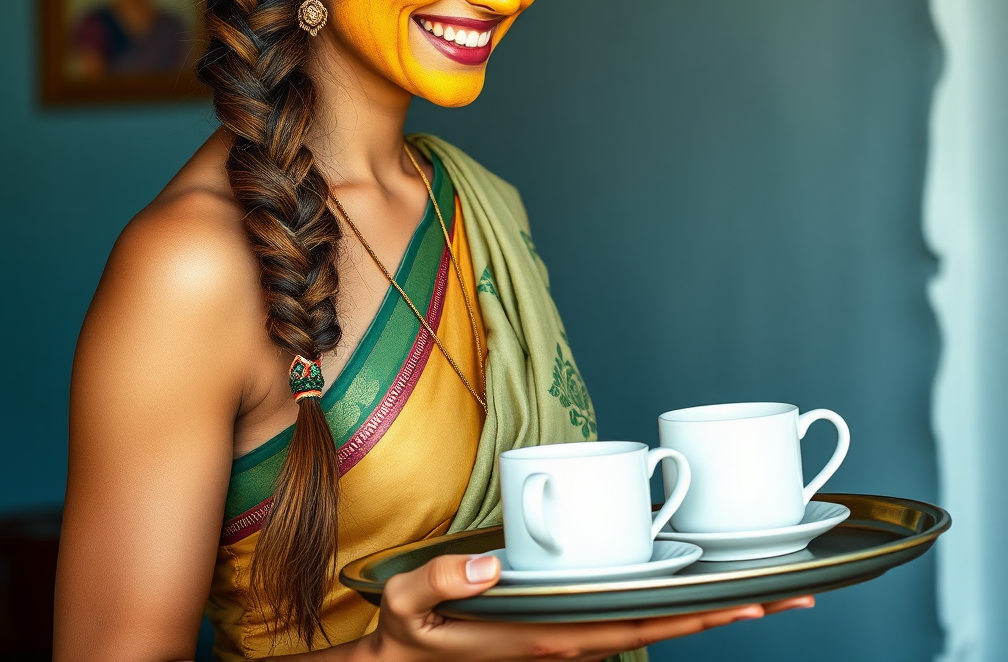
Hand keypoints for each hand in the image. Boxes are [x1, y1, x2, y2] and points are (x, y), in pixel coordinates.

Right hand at [366, 554, 813, 660]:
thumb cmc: (412, 640)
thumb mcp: (410, 608)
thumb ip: (445, 584)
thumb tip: (489, 564)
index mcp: (553, 637)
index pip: (640, 627)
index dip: (697, 614)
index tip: (749, 599)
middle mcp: (576, 641)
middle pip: (667, 626)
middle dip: (731, 610)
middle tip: (795, 591)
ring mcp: (574, 637)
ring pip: (654, 622)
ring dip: (708, 606)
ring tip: (764, 586)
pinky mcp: (565, 627)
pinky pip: (629, 614)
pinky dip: (668, 602)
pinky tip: (687, 585)